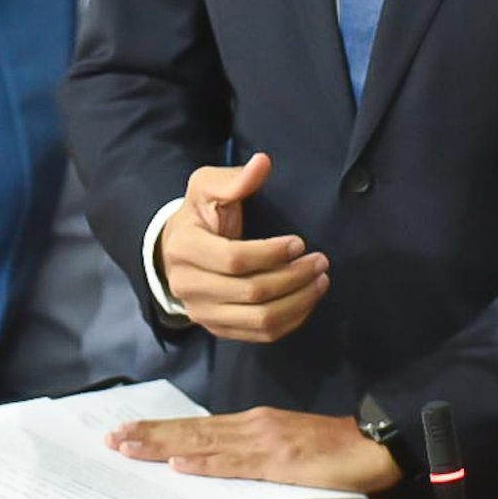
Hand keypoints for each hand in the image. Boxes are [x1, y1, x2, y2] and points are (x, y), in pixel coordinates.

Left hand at [107, 407, 401, 494]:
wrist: (374, 444)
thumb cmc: (333, 448)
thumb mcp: (286, 446)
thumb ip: (253, 451)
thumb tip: (216, 460)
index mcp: (254, 423)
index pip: (198, 427)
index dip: (161, 430)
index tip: (128, 432)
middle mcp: (253, 426)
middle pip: (192, 431)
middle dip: (150, 436)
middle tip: (113, 439)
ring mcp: (264, 441)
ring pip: (204, 443)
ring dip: (164, 445)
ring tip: (131, 447)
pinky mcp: (279, 461)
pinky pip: (236, 464)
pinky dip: (207, 463)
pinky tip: (183, 463)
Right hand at [159, 152, 328, 341]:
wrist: (176, 250)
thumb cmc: (199, 214)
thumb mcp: (207, 186)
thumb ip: (234, 179)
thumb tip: (263, 163)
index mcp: (185, 248)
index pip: (234, 259)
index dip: (271, 253)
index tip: (299, 242)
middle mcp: (188, 286)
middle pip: (251, 292)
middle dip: (293, 277)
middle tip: (320, 261)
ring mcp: (202, 313)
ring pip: (259, 319)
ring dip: (297, 302)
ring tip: (320, 280)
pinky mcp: (218, 329)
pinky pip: (260, 335)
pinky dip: (290, 320)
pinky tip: (308, 300)